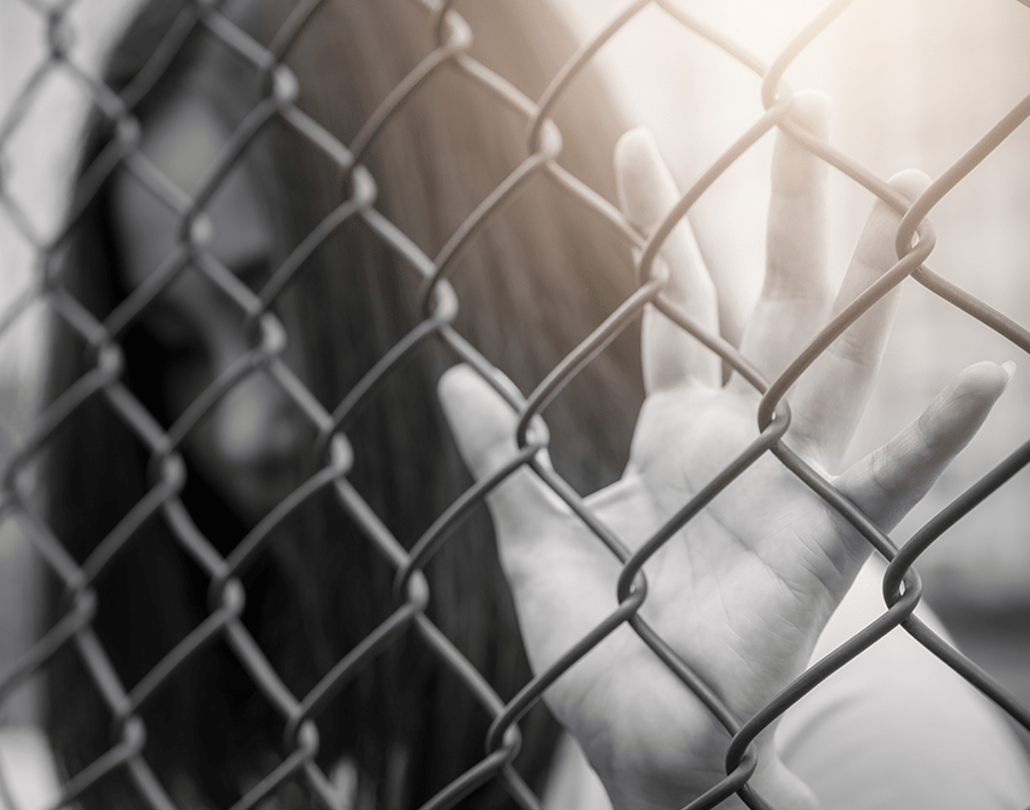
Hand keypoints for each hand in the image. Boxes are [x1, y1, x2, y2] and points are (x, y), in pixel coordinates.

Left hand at [437, 91, 1010, 808]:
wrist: (639, 740)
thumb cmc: (596, 650)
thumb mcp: (536, 537)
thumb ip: (504, 456)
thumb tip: (450, 374)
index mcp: (676, 432)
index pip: (677, 303)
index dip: (663, 223)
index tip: (637, 144)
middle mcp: (741, 441)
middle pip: (771, 302)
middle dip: (784, 212)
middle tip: (802, 115)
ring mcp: (788, 484)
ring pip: (835, 358)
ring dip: (865, 278)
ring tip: (893, 188)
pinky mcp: (820, 544)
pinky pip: (887, 484)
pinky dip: (932, 438)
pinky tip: (976, 380)